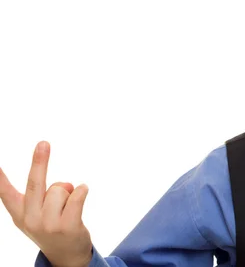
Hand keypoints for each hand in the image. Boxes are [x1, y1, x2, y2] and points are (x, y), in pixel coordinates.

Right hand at [0, 141, 92, 266]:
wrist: (66, 257)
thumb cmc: (52, 227)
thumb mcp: (41, 214)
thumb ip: (46, 196)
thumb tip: (66, 186)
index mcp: (20, 213)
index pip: (5, 192)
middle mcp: (31, 218)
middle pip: (35, 183)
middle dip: (39, 161)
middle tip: (43, 143)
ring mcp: (48, 224)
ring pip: (60, 188)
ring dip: (68, 191)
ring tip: (68, 206)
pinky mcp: (67, 226)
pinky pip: (77, 195)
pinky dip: (82, 190)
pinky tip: (83, 192)